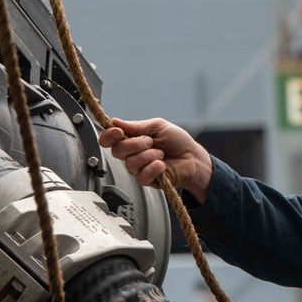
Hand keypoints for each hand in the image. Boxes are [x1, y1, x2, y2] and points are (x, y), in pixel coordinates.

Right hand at [98, 118, 212, 203]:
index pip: (109, 139)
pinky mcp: (146, 180)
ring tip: (161, 153)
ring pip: (131, 163)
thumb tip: (116, 121)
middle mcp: (131, 154)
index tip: (119, 132)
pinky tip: (163, 165)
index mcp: (131, 139)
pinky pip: (143, 175)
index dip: (109, 136)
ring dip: (149, 155)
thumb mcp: (158, 126)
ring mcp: (138, 168)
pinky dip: (155, 167)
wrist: (193, 157)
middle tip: (150, 141)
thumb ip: (137, 126)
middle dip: (134, 144)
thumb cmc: (177, 141)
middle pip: (117, 151)